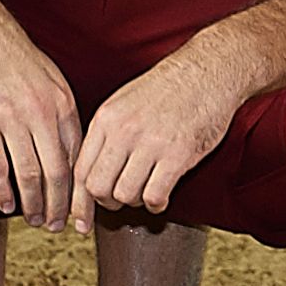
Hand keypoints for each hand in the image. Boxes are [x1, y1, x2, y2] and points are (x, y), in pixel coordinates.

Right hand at [0, 0, 82, 228]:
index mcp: (62, 102)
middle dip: (60, 206)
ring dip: (33, 204)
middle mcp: (41, 112)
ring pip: (29, 174)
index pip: (78, 158)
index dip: (80, 191)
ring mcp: (11, 118)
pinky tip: (5, 204)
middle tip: (57, 227)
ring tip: (34, 220)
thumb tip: (70, 150)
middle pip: (58, 172)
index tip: (80, 212)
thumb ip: (59, 113)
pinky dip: (2, 191)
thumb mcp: (48, 77)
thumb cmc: (10, 54)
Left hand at [75, 50, 241, 220]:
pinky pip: (154, 195)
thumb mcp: (123, 102)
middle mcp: (123, 131)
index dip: (81, 198)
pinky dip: (156, 204)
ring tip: (145, 193)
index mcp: (106, 119)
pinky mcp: (177, 154)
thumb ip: (105, 133)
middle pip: (98, 188)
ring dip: (134, 202)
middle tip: (120, 202)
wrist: (204, 73)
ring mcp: (150, 143)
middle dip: (107, 203)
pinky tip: (161, 197)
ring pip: (125, 195)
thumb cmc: (166, 89)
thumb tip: (92, 168)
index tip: (87, 213)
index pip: (80, 170)